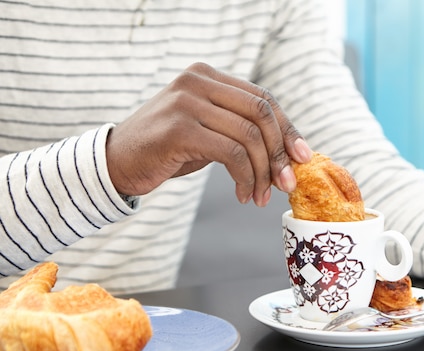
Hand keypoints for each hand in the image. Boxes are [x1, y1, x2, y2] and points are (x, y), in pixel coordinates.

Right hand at [106, 62, 311, 205]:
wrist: (115, 163)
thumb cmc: (167, 150)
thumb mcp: (207, 132)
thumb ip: (239, 130)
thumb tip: (288, 153)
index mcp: (208, 76)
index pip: (263, 98)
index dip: (288, 129)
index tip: (302, 157)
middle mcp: (198, 80)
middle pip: (261, 113)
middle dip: (279, 152)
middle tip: (286, 184)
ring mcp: (187, 101)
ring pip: (249, 135)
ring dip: (263, 172)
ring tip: (260, 196)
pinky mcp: (179, 128)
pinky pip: (231, 153)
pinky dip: (245, 177)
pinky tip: (243, 194)